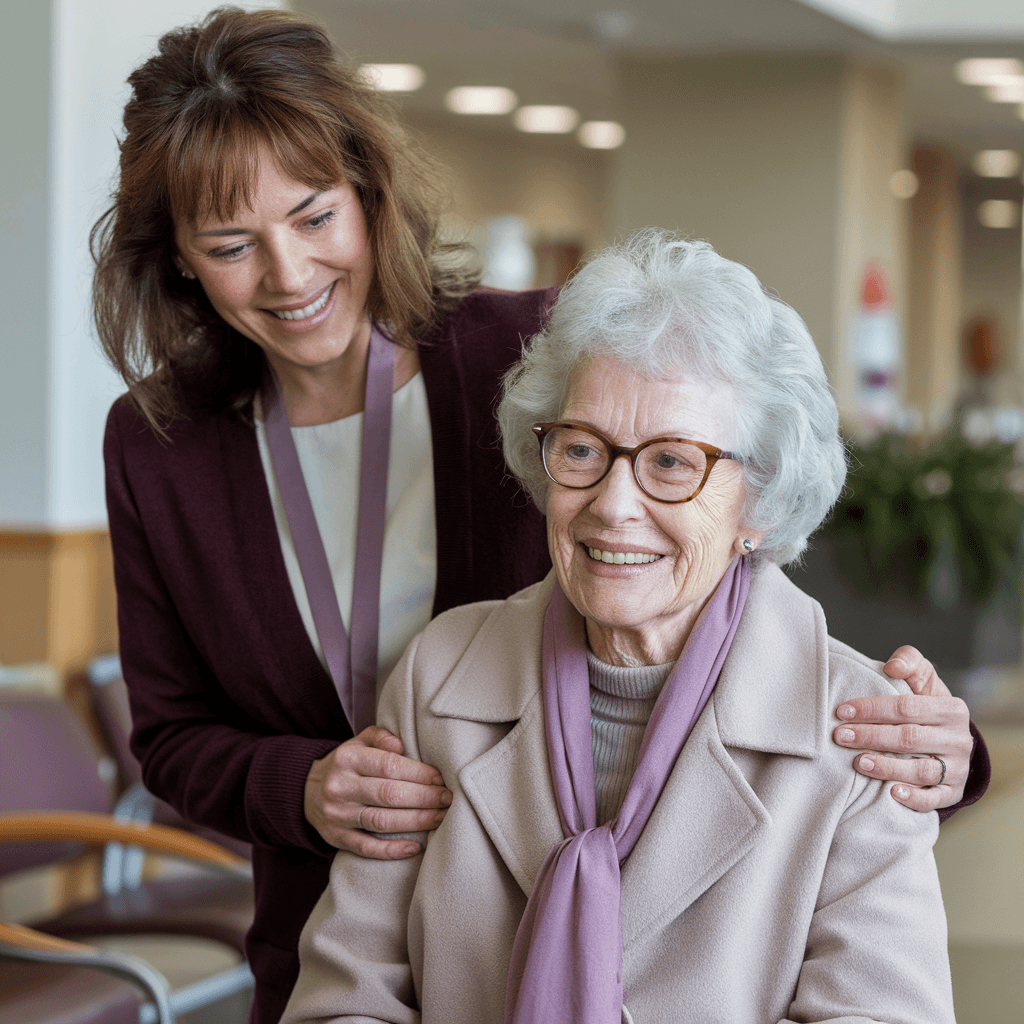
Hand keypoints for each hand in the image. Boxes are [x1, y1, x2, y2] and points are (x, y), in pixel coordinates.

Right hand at [305, 726, 451, 858]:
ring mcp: (337, 816)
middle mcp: (340, 787)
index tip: (440, 778)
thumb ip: (380, 736)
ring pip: (382, 822)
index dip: (419, 773)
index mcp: (348, 759)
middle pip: (389, 795)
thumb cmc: (346, 764)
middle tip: (447, 799)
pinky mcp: (336, 838)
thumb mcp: (358, 741)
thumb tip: (401, 745)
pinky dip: (393, 850)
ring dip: (416, 822)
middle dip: (424, 798)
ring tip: (440, 818)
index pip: (389, 766)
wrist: (306, 789)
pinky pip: (367, 848)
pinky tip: (416, 846)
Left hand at [832, 645, 971, 811]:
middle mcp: (958, 740)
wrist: (949, 739)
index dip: (872, 709)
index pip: (907, 707)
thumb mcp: (923, 679)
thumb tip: (892, 666)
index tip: (842, 711)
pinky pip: (933, 798)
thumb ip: (910, 662)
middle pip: (909, 738)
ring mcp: (957, 768)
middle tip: (841, 736)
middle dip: (871, 737)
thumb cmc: (925, 704)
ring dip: (887, 767)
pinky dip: (913, 797)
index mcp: (951, 709)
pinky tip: (890, 793)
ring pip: (920, 770)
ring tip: (859, 762)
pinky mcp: (952, 792)